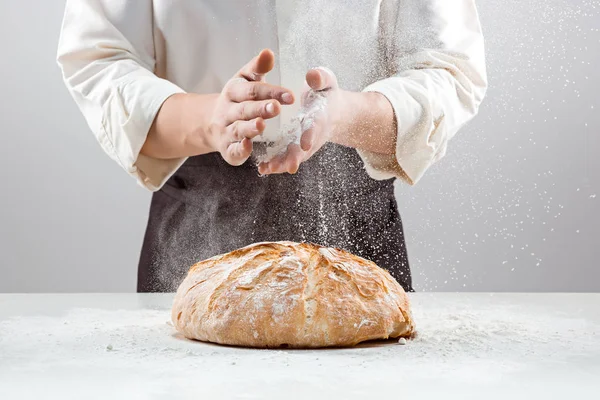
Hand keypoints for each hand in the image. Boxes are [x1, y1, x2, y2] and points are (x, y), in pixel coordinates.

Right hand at [208, 49, 294, 165]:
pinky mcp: (227, 149)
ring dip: (250, 128)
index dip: (271, 92)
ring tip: (262, 125)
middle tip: (276, 108)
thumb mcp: (245, 79)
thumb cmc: (236, 99)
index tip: (290, 96)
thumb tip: (268, 52)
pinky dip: (240, 150)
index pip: (252, 90)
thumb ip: (258, 67)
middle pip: (244, 109)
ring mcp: (226, 131)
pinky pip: (233, 151)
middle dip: (259, 109)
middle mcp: (228, 111)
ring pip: (238, 129)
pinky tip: (248, 146)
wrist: (209, 123)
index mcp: (233, 91)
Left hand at [257, 67, 341, 174]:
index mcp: (321, 116)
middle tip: (289, 166)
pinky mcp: (296, 147)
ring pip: (294, 156)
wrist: (335, 112)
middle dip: (296, 156)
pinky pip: (286, 157)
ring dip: (282, 164)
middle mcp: (313, 134)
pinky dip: (276, 164)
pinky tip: (263, 169)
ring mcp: (305, 143)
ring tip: (268, 169)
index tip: (305, 144)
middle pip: (305, 148)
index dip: (311, 134)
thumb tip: (312, 76)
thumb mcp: (327, 82)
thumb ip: (321, 78)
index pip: (316, 126)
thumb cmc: (327, 94)